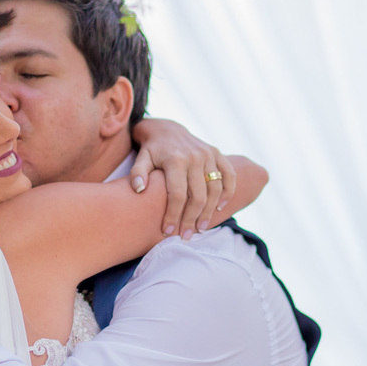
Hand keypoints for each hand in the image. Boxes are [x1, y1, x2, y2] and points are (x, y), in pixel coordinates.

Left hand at [131, 118, 236, 239]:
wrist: (167, 129)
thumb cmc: (151, 150)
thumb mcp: (141, 159)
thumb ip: (137, 173)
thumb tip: (138, 189)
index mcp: (175, 160)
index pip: (177, 195)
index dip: (173, 215)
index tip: (167, 231)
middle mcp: (195, 157)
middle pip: (198, 196)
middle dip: (191, 219)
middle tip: (186, 236)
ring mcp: (208, 155)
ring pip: (215, 189)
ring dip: (210, 212)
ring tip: (201, 228)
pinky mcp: (218, 154)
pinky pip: (229, 176)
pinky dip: (228, 193)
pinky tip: (220, 208)